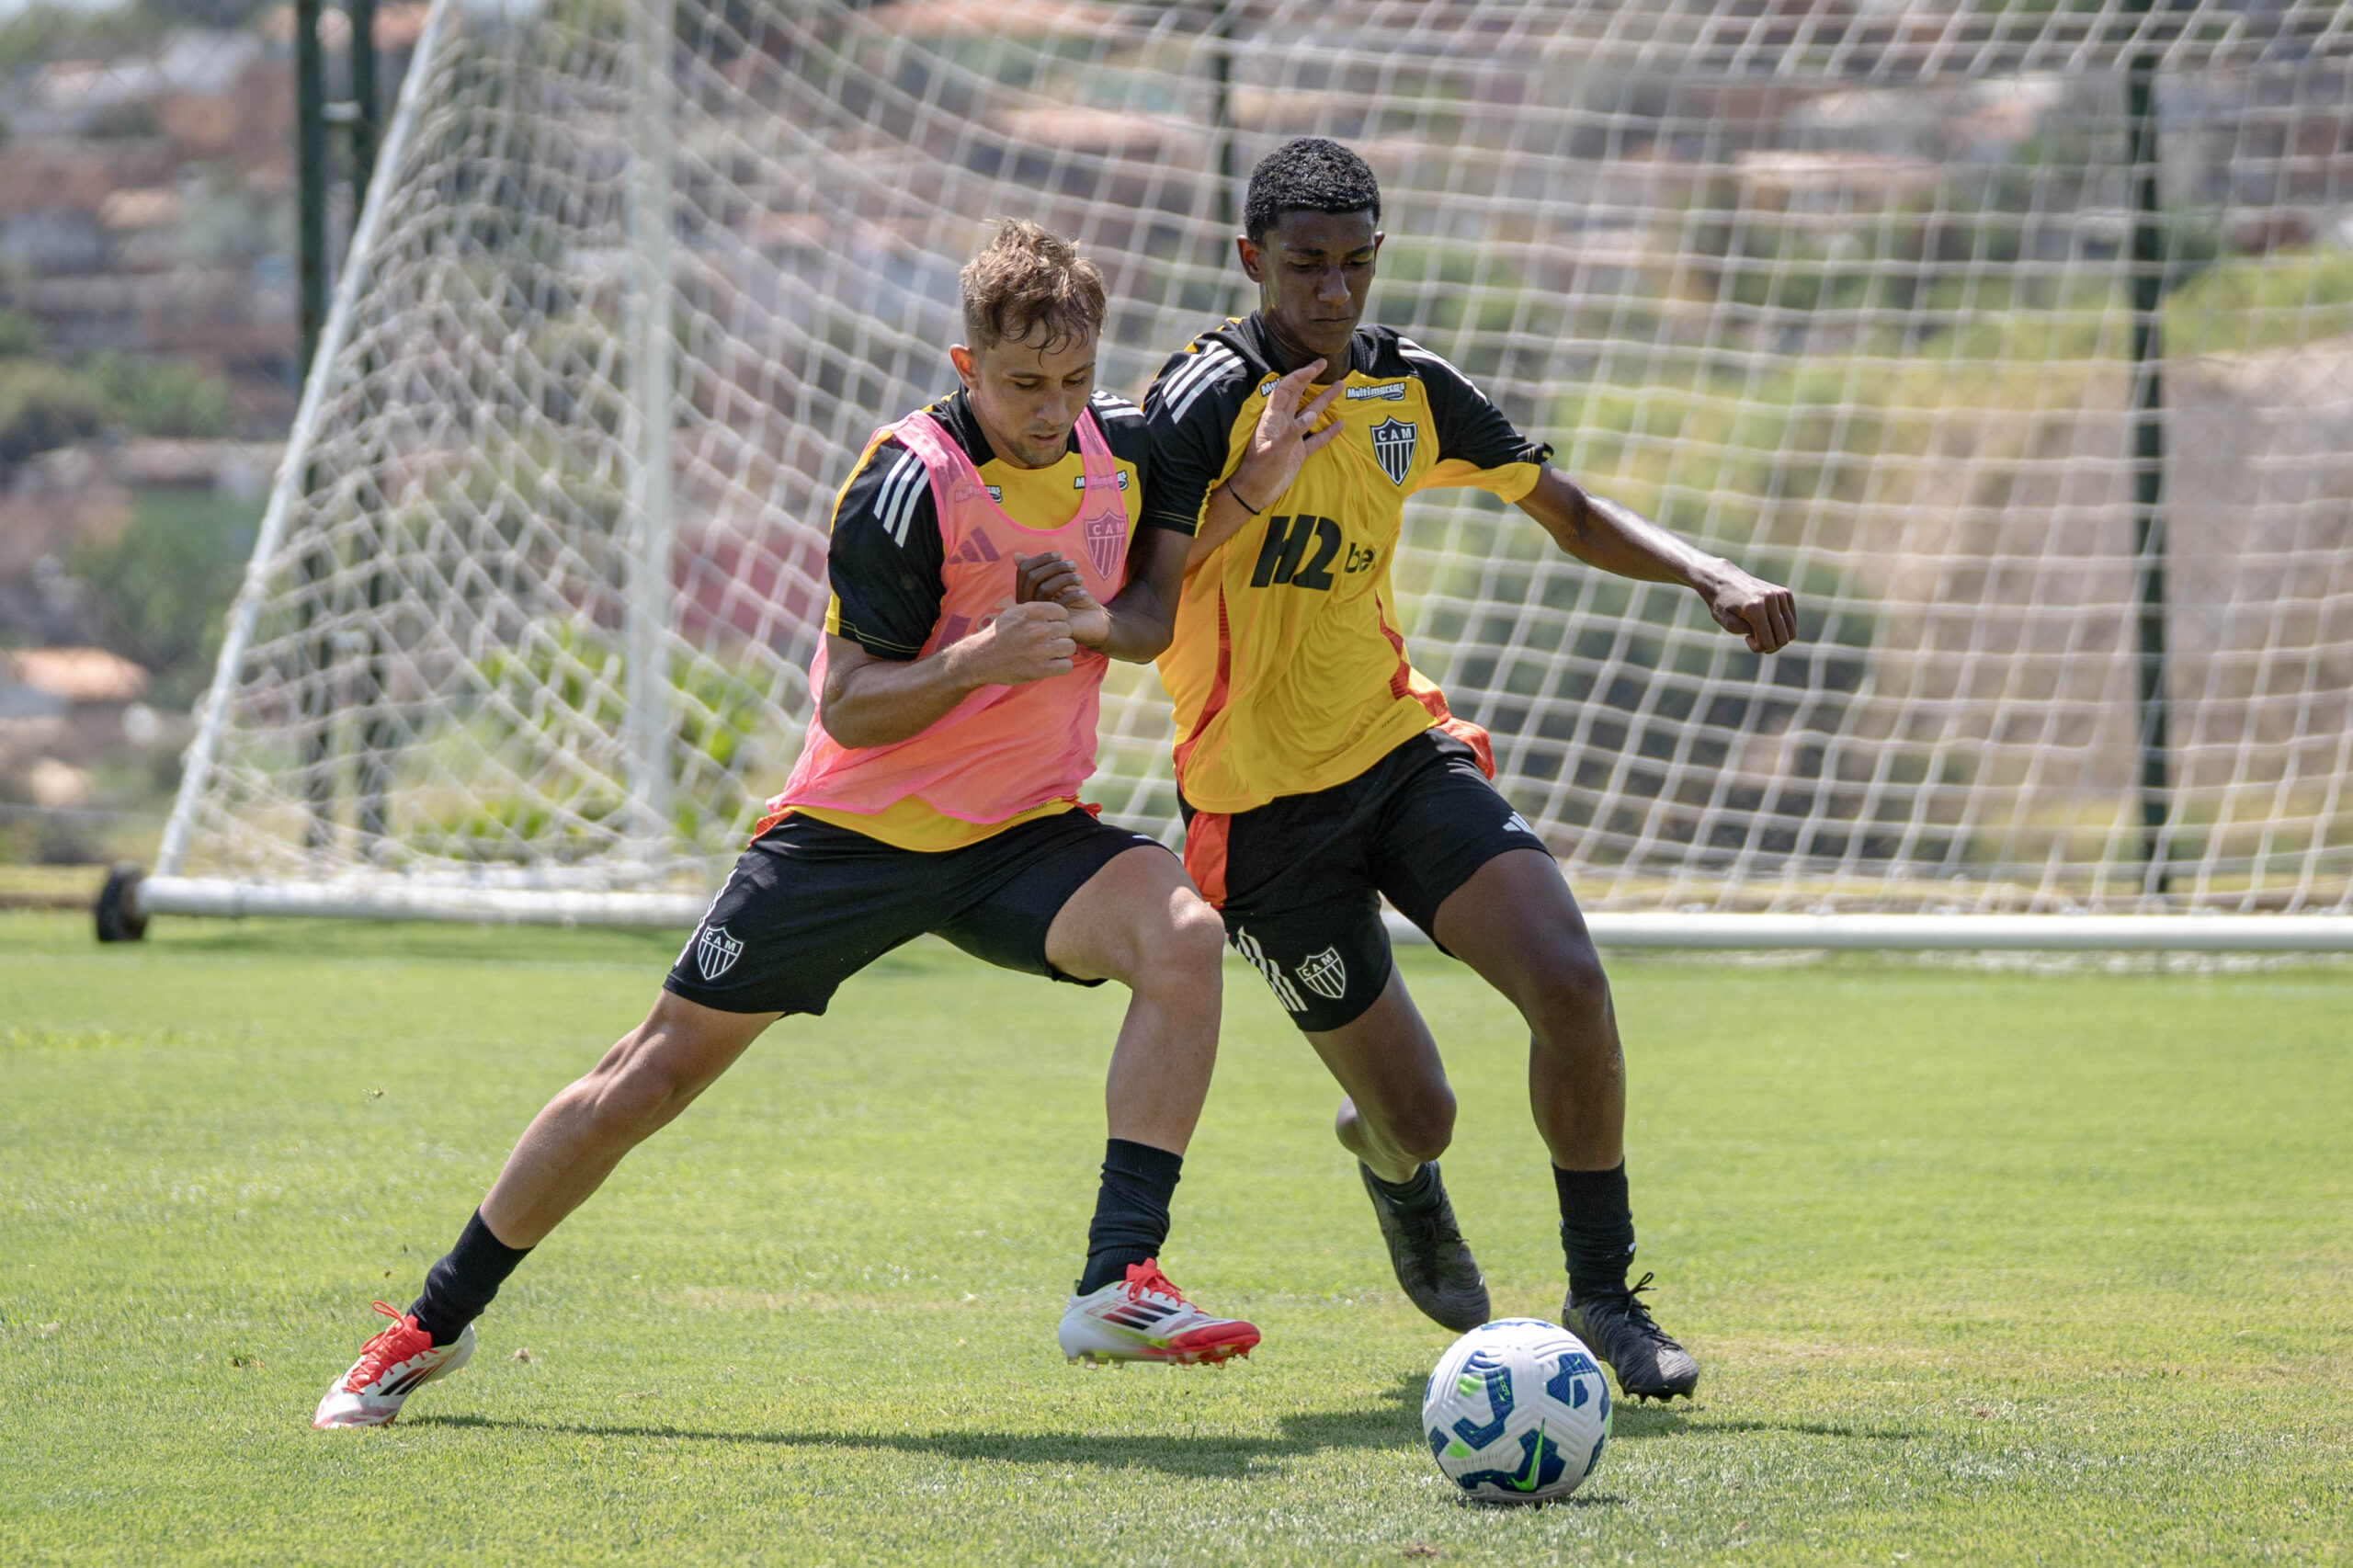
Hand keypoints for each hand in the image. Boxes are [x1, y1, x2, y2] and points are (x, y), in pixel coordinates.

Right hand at [946, 600, 1076, 685]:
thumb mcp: (1013, 612)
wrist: (981, 658)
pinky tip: (1051, 665)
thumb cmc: (998, 634)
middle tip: (1049, 642)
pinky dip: (1061, 666)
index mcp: (1032, 612)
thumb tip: (1049, 592)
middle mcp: (1038, 629)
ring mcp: (1040, 650)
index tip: (1049, 627)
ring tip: (1051, 653)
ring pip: (1070, 646)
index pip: (1062, 612)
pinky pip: (1066, 666)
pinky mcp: (1040, 669)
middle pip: (1067, 629)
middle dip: (1060, 636)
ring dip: (1062, 651)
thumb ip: (1034, 606)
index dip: (1057, 620)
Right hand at [1014, 552, 1110, 648]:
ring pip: (1045, 590)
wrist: (1092, 624)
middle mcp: (1028, 605)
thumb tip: (1016, 555)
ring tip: (1080, 579)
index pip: (1024, 571)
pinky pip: (1059, 604)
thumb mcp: (1056, 583)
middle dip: (1055, 567)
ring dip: (1065, 579)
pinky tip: (1083, 592)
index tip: (1059, 555)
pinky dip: (1073, 595)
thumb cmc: (1072, 599)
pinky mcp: (1053, 625)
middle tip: (1073, 565)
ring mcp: (1039, 616)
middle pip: (1033, 578)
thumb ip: (1039, 571)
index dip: (1041, 559)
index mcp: (1026, 593)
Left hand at [1228, 359, 1347, 511]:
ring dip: (1324, 400)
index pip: (1286, 390)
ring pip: (1311, 413)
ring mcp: (1292, 437)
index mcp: (1272, 419)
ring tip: (1339, 386)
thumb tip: (1312, 415)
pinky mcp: (1298, 452)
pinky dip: (1327, 431)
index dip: (1299, 376)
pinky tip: (1340, 424)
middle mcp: (1282, 424)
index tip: (1315, 367)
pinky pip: (1316, 438)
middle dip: (1311, 379)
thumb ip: (1293, 433)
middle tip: (1325, 364)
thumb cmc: (1260, 471)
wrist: (1256, 493)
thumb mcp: (1275, 452)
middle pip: (1298, 395)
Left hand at [1702, 566, 1797, 653]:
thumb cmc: (1723, 604)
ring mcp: (1780, 594)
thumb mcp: (1728, 623)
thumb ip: (1749, 634)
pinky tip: (1768, 621)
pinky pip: (1792, 621)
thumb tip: (1772, 638)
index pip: (1768, 642)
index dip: (1758, 648)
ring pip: (1791, 631)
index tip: (1747, 639)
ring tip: (1762, 631)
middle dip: (1770, 646)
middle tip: (1756, 638)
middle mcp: (1770, 599)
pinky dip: (1782, 627)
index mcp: (1754, 608)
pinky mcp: (1786, 593)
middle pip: (1783, 639)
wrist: (1725, 580)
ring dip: (1777, 637)